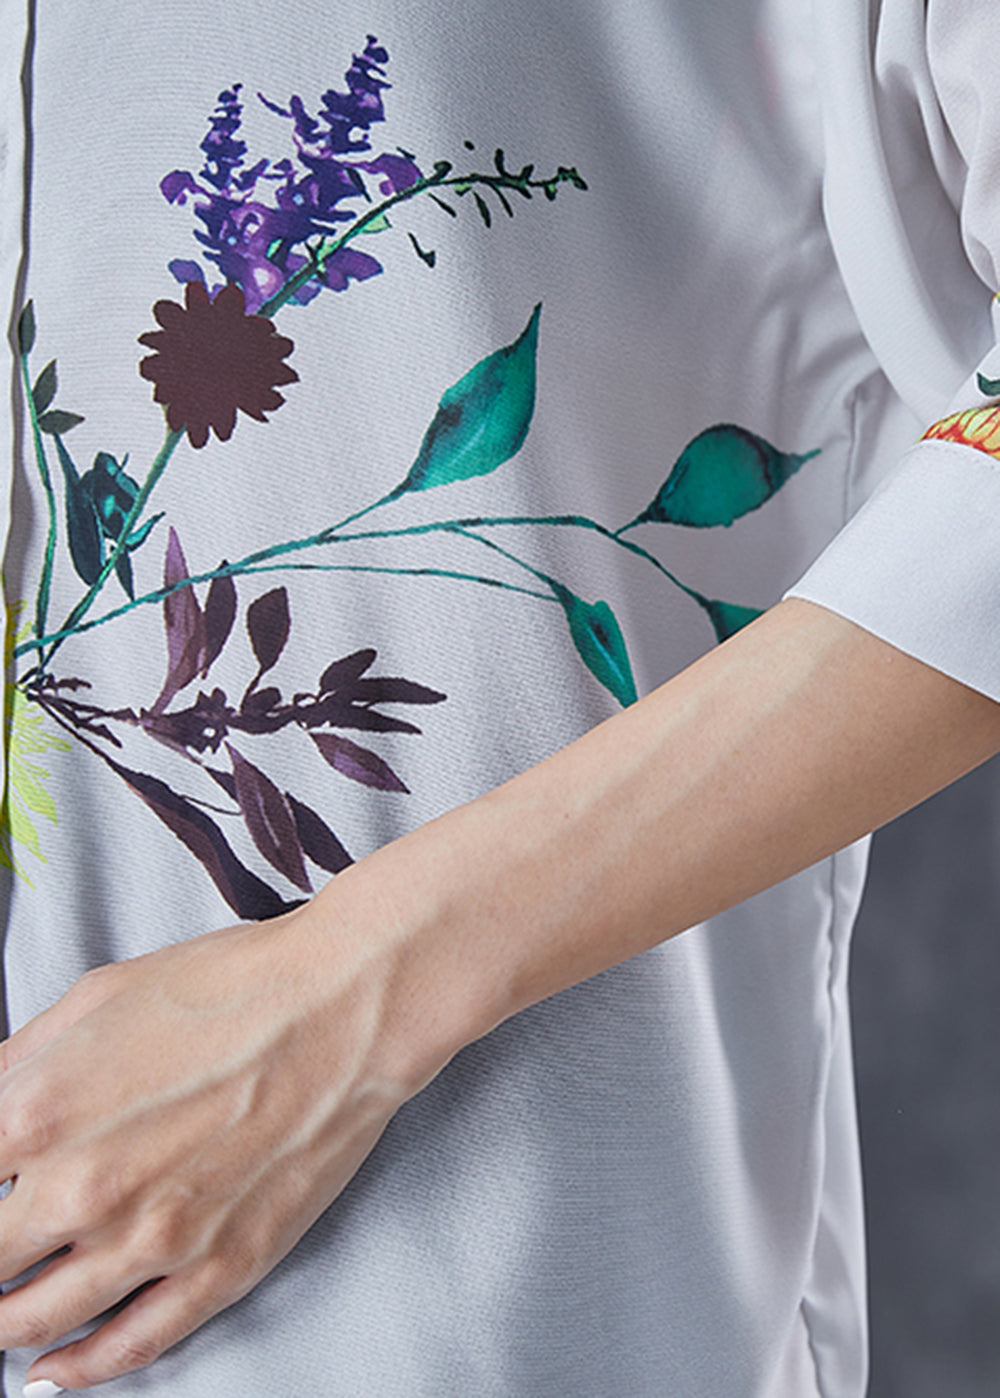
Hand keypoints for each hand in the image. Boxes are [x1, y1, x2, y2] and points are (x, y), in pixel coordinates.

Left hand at [0, 899, 425, 1390]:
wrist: (342, 1008)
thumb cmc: (231, 987)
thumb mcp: (98, 997)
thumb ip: (20, 1061)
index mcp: (39, 1112)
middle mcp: (83, 1190)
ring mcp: (153, 1239)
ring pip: (38, 1319)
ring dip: (5, 1323)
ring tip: (0, 1315)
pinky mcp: (219, 1267)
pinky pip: (130, 1344)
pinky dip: (81, 1369)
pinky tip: (54, 1371)